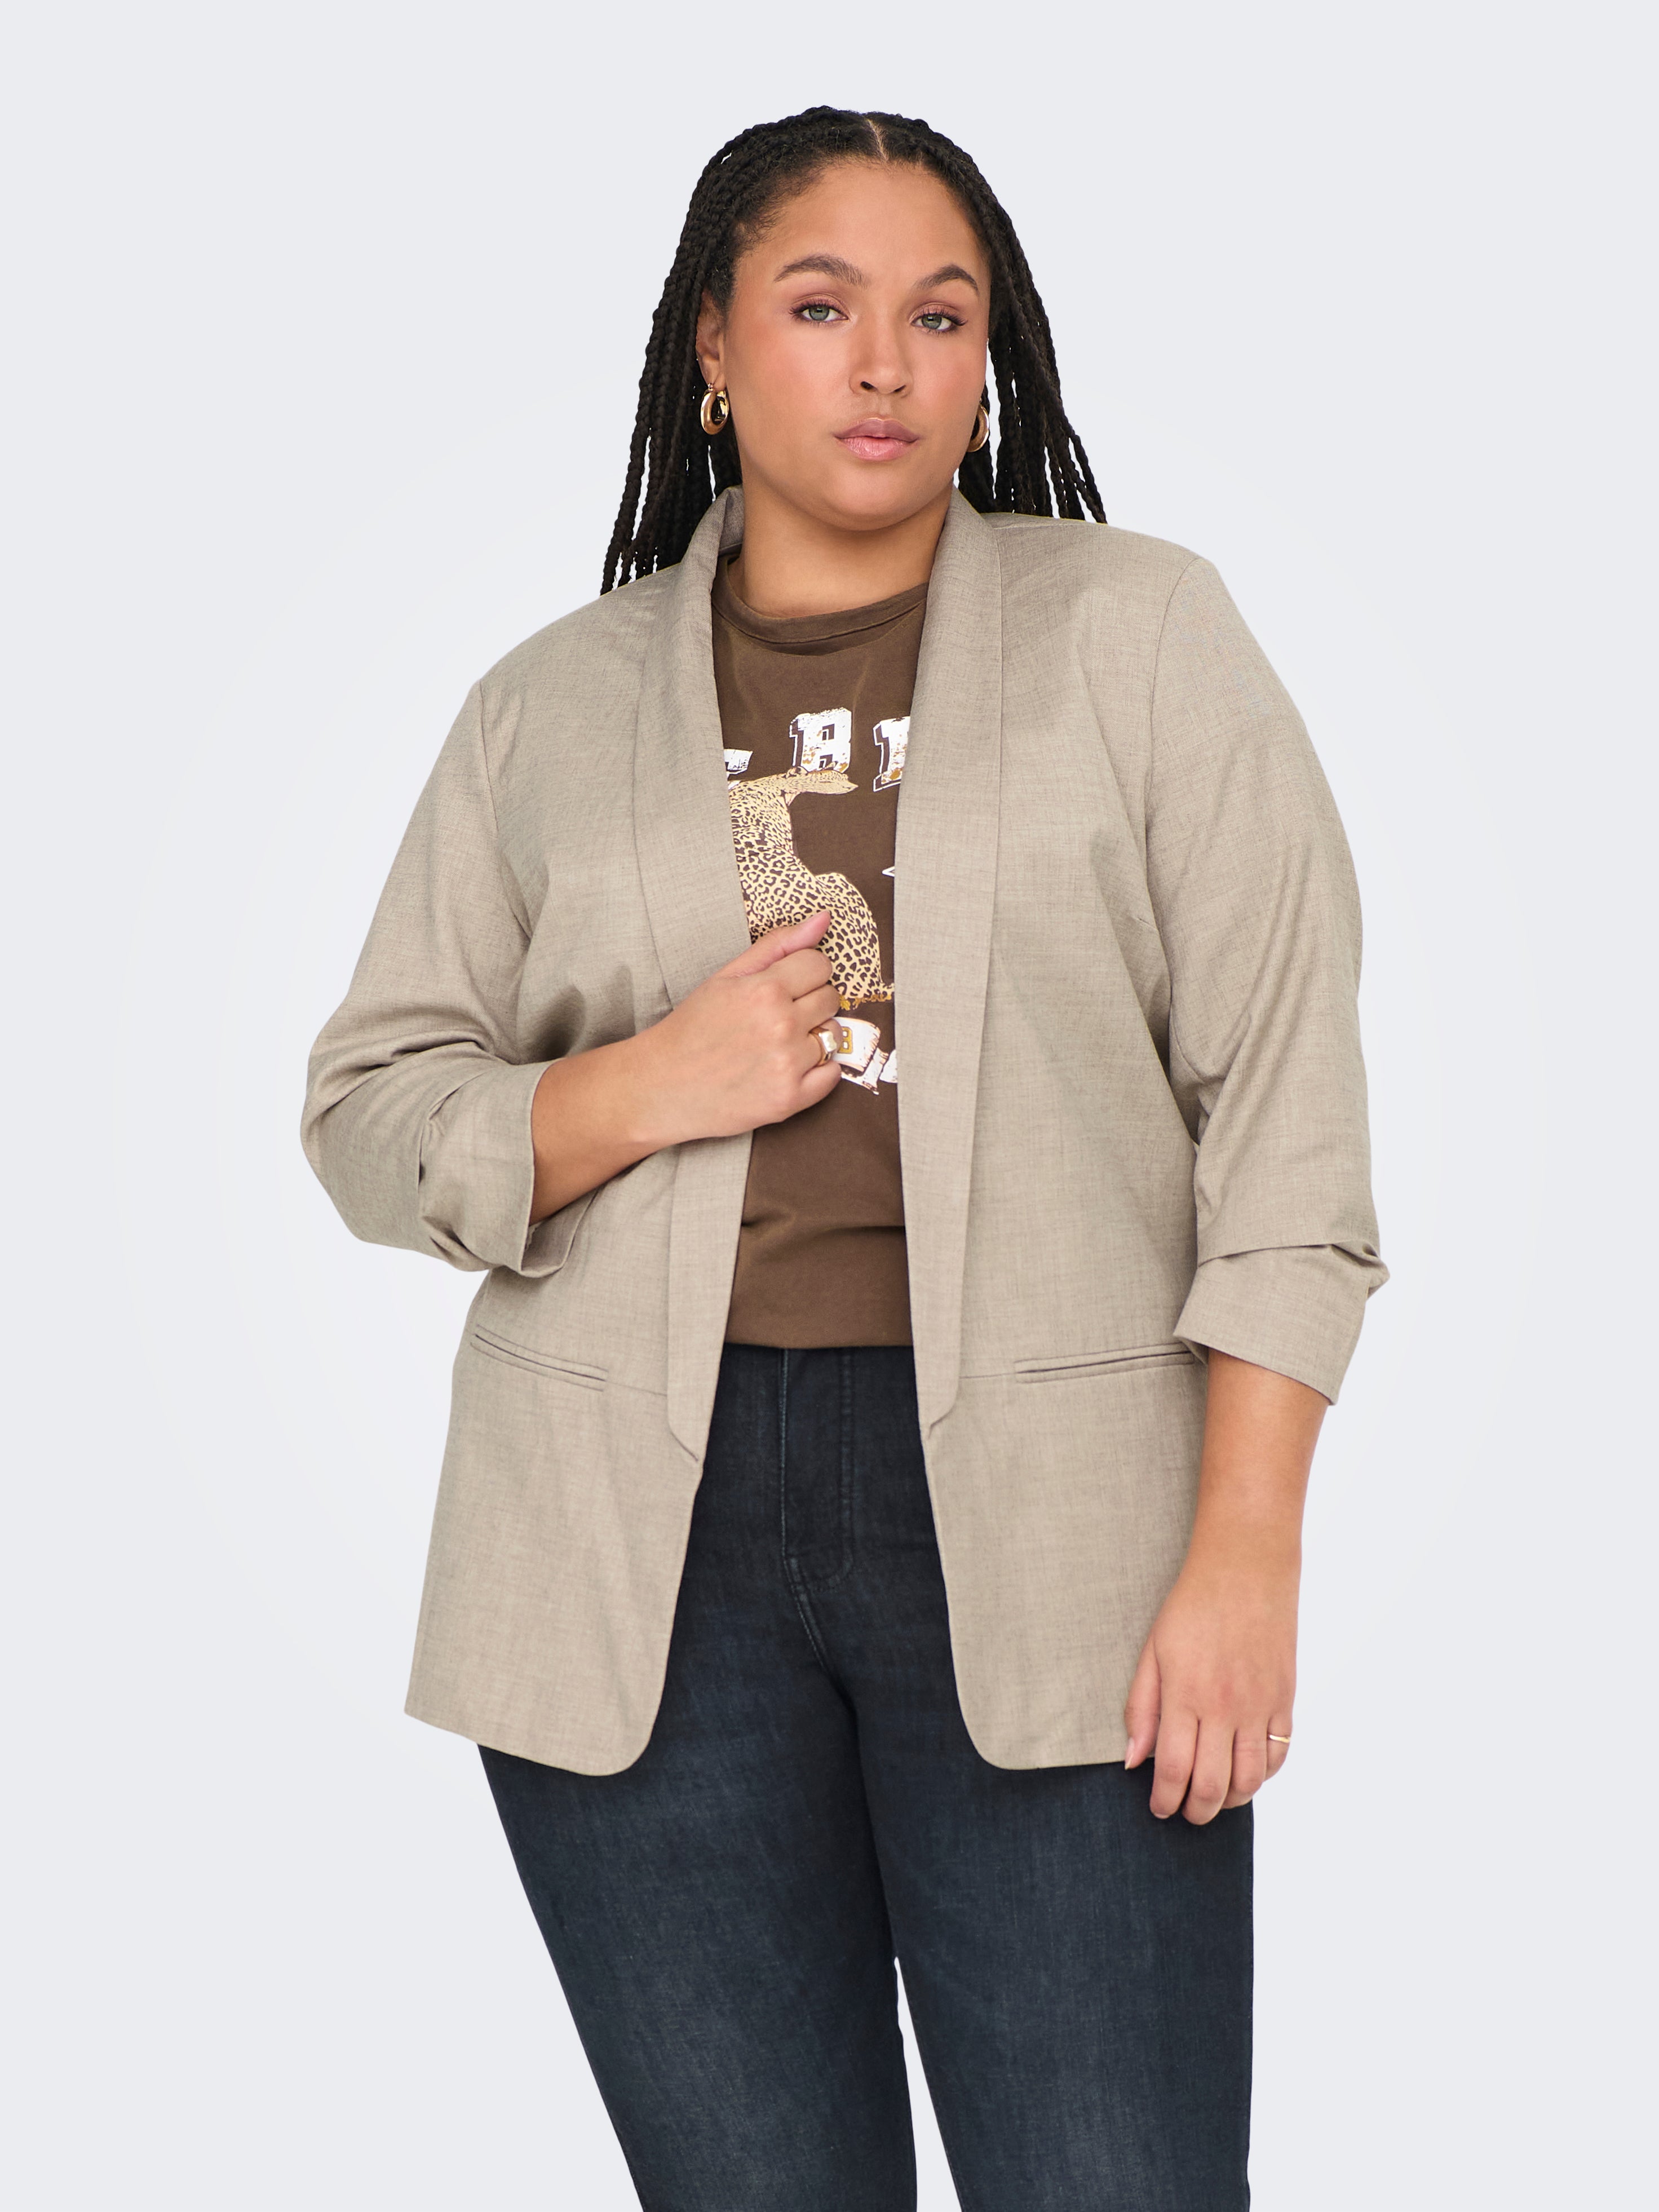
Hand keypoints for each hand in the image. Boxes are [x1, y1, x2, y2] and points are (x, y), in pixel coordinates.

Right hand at [629, 912, 843, 1147]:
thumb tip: (823, 919)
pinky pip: (834, 1074)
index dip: (804, 974)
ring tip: (778, 1044)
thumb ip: (777, 946)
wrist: (660, 1087)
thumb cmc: (691, 1029)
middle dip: (809, 1003)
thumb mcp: (726, 977)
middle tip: (775, 1017)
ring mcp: (787, 1065)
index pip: (820, 965)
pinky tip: (787, 1067)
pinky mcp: (790, 1099)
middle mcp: (781, 1026)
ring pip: (834, 1035)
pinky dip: (819, 1070)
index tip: (785, 987)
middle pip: (830, 998)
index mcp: (764, 990)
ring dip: (814, 1037)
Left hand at [1122, 1547, 1296, 1822]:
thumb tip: (1132, 1761)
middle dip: (1196, 1812)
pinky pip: (1278, 1756)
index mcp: (1186, 1694)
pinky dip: (1262, 1776)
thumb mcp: (1152, 1651)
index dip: (1164, 1800)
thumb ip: (1140, 1708)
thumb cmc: (1192, 1606)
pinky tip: (1245, 1774)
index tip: (1158, 1808)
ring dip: (1230, 1800)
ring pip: (1249, 1780)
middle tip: (1185, 1812)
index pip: (1173, 1770)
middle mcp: (1225, 1707)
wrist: (1246, 1568)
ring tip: (1214, 1798)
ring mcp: (1259, 1706)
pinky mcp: (1285, 1699)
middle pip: (1213, 1786)